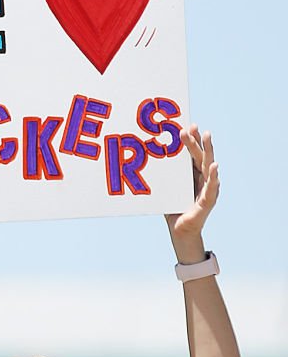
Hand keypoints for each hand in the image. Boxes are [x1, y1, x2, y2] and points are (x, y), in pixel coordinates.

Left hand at [165, 123, 218, 260]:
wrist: (179, 231)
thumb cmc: (172, 208)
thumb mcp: (165, 187)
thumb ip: (161, 175)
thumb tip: (141, 159)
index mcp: (192, 175)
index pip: (192, 154)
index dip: (190, 140)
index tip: (185, 125)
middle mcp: (202, 179)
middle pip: (200, 156)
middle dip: (196, 140)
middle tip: (191, 125)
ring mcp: (207, 188)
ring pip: (208, 165)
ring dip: (207, 149)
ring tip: (207, 135)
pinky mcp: (208, 200)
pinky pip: (211, 186)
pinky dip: (214, 175)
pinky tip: (214, 165)